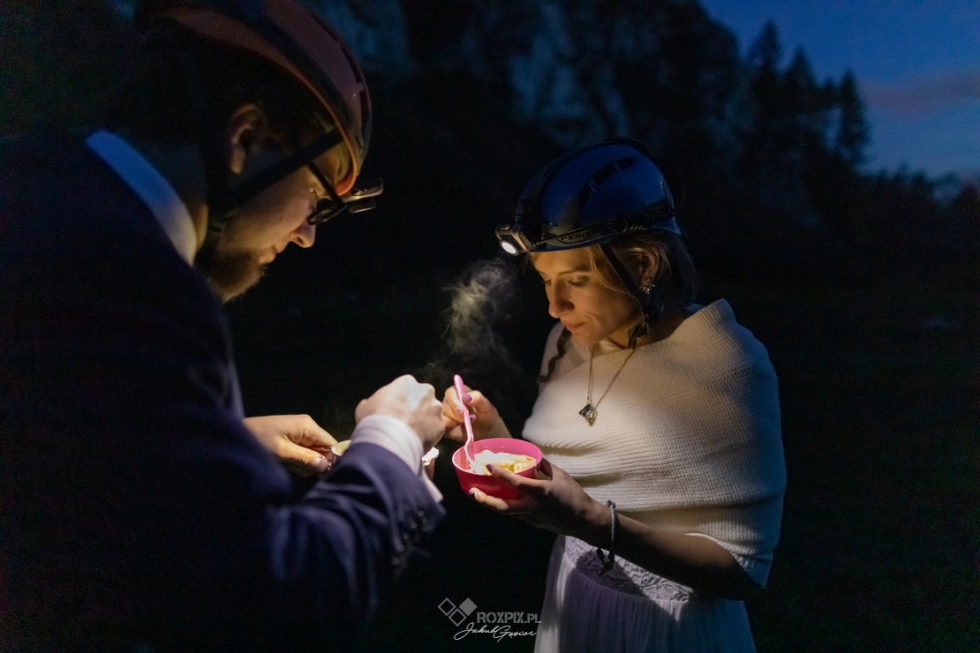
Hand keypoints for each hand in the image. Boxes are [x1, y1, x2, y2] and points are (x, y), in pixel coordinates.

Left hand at [243, 414, 336, 476]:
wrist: (237, 434)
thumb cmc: (260, 441)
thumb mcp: (282, 452)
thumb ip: (305, 458)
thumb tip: (326, 465)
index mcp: (308, 426)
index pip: (331, 444)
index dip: (330, 460)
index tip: (321, 474)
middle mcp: (308, 426)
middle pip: (323, 450)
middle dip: (311, 462)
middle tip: (294, 466)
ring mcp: (300, 432)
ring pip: (313, 454)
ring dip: (302, 463)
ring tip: (286, 463)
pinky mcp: (293, 438)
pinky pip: (303, 452)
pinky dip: (296, 460)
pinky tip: (284, 461)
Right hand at [355, 375, 443, 450]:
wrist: (389, 439)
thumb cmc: (374, 418)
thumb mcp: (365, 406)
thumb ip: (373, 402)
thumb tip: (370, 404)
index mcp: (407, 382)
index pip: (406, 388)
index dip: (401, 400)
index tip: (396, 410)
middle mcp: (426, 391)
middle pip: (423, 399)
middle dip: (416, 408)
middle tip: (406, 422)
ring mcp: (435, 408)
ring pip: (431, 413)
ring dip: (424, 421)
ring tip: (412, 434)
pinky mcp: (441, 426)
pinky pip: (435, 430)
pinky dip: (429, 435)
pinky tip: (417, 441)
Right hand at [441, 384, 510, 441]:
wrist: (487, 431)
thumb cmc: (486, 415)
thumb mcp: (486, 406)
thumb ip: (478, 398)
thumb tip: (466, 397)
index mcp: (459, 393)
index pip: (450, 392)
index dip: (453, 401)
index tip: (462, 410)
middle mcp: (450, 402)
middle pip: (444, 405)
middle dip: (455, 414)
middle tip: (466, 420)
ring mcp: (446, 415)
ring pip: (441, 416)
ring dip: (452, 422)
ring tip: (465, 424)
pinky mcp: (445, 426)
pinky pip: (440, 426)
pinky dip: (446, 428)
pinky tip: (456, 429)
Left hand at [467, 458, 605, 540]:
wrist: (583, 521)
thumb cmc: (574, 496)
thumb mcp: (561, 475)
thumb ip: (544, 466)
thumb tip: (532, 457)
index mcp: (540, 492)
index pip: (515, 483)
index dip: (500, 474)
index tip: (488, 466)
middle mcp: (531, 507)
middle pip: (502, 507)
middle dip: (485, 500)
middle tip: (472, 492)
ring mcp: (530, 517)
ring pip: (505, 512)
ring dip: (491, 504)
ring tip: (478, 494)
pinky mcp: (532, 523)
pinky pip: (514, 513)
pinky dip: (504, 506)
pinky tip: (499, 499)